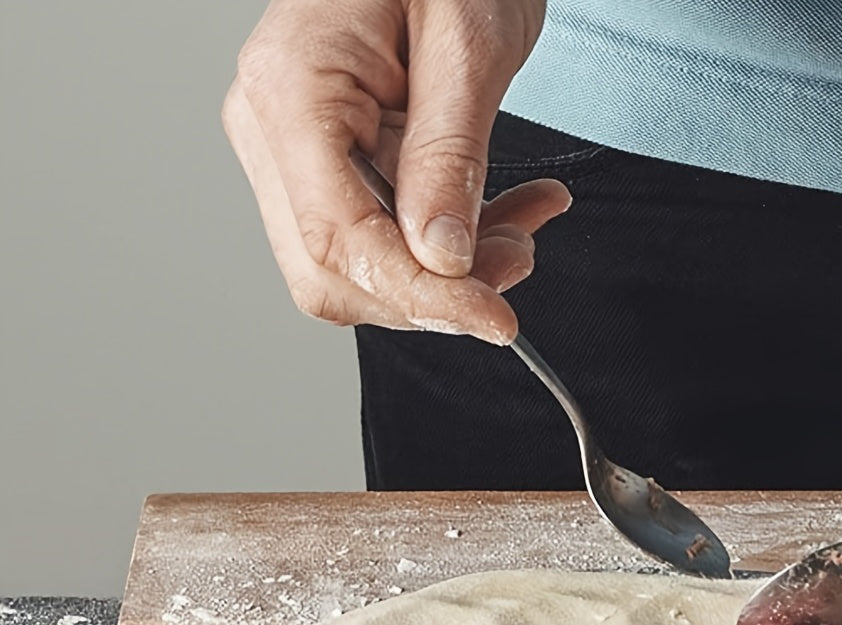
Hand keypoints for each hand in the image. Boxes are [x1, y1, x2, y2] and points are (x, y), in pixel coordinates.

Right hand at [223, 0, 570, 342]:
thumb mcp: (469, 42)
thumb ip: (450, 155)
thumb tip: (441, 257)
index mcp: (291, 89)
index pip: (340, 241)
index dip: (422, 297)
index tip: (496, 320)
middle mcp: (271, 125)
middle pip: (336, 273)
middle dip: (435, 293)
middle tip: (518, 258)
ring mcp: (293, 147)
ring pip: (360, 268)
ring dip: (450, 275)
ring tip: (525, 225)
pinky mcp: (329, 159)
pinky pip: (381, 235)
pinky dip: (450, 245)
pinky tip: (509, 216)